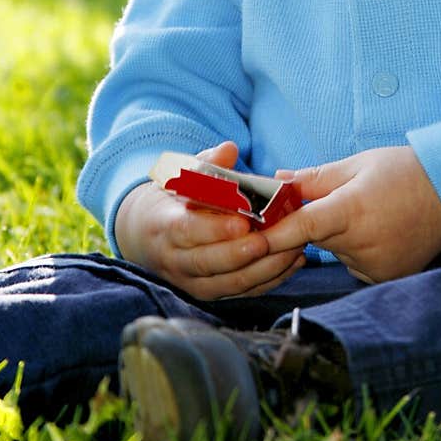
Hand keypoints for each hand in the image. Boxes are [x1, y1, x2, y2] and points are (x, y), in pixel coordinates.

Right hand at [113, 141, 305, 299]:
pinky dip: (269, 280)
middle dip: (242, 253)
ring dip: (263, 269)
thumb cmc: (173, 200)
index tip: (242, 222)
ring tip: (292, 249)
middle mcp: (175, 259)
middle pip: (209, 262)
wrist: (147, 235)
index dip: (214, 229)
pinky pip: (241, 291)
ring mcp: (191, 281)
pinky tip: (292, 262)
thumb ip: (208, 164)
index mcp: (164, 226)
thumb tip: (229, 149)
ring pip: (229, 282)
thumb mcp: (181, 177)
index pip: (186, 231)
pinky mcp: (209, 292)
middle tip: (270, 240)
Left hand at [263, 145, 440, 282]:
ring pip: (335, 252)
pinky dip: (357, 250)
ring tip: (371, 214)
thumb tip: (277, 181)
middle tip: (335, 201)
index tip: (249, 239)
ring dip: (339, 237)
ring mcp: (375, 265)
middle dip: (313, 223)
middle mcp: (362, 243)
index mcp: (353, 209)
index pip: (302, 227)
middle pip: (316, 239)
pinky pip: (354, 265)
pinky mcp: (384, 277)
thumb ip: (315, 178)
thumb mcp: (359, 164)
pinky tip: (381, 232)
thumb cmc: (405, 172)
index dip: (273, 235)